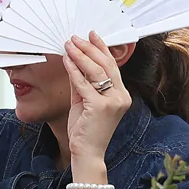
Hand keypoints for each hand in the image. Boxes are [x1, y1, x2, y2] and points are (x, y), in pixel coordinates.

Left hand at [63, 32, 131, 165]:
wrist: (87, 153)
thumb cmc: (86, 130)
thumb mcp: (85, 101)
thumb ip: (82, 83)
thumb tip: (74, 61)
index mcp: (121, 95)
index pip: (113, 66)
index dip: (102, 48)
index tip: (92, 35)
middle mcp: (121, 97)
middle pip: (107, 65)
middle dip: (90, 48)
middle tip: (76, 37)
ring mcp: (113, 102)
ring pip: (97, 71)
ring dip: (81, 55)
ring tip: (70, 44)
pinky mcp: (100, 107)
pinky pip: (85, 84)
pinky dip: (74, 70)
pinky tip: (67, 61)